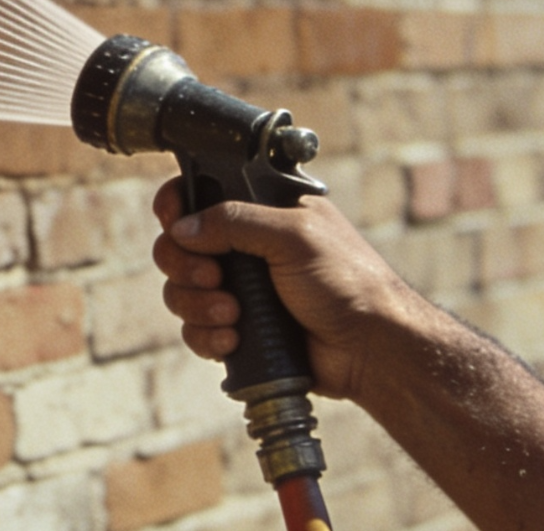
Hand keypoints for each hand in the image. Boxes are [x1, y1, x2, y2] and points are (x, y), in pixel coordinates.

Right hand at [150, 177, 417, 401]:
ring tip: (233, 315)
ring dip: (197, 304)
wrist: (370, 349)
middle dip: (184, 264)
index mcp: (261, 211)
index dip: (177, 204)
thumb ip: (234, 221)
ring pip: (180, 289)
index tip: (173, 220)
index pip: (200, 193)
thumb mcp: (293, 235)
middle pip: (177, 245)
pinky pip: (194, 329)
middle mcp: (244, 247)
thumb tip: (182, 229)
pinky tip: (233, 340)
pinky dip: (206, 336)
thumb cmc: (347, 282)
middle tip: (214, 276)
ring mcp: (238, 289)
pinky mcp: (237, 328)